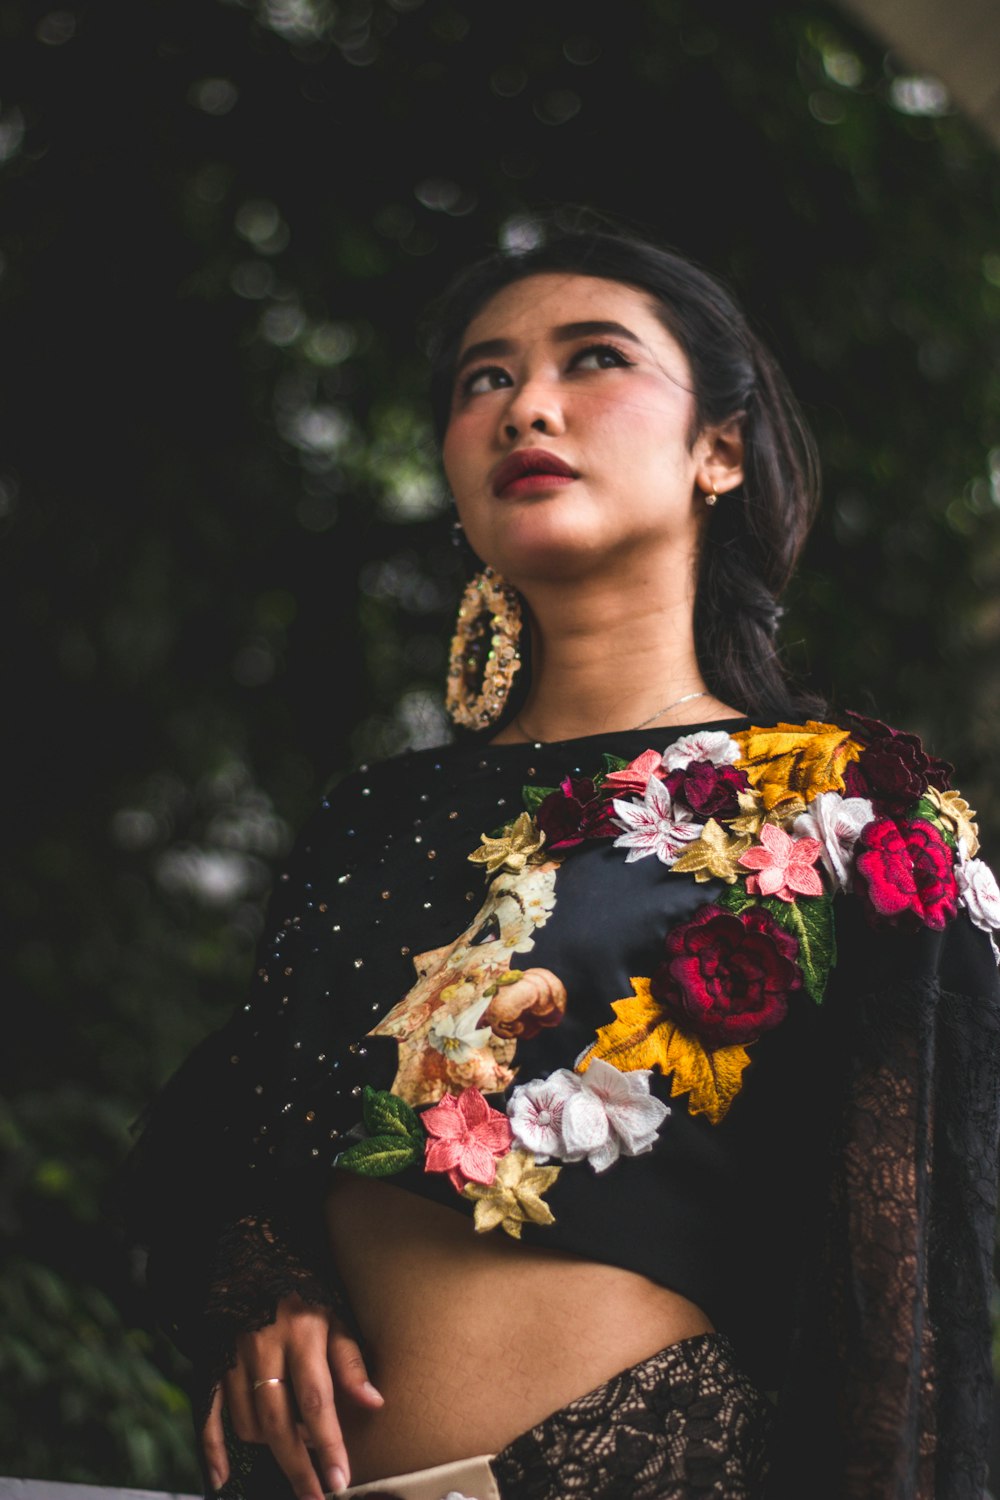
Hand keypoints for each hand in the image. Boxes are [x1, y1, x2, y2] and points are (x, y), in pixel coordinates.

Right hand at [202, 1292, 383, 1498]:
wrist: (249, 1254)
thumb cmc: (302, 1288)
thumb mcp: (334, 1312)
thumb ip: (351, 1360)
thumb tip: (374, 1402)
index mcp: (300, 1333)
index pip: (317, 1400)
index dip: (328, 1444)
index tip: (340, 1479)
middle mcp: (264, 1348)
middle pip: (280, 1422)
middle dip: (299, 1467)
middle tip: (316, 1497)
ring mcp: (232, 1358)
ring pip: (248, 1422)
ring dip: (272, 1447)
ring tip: (296, 1456)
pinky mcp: (211, 1363)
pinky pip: (208, 1413)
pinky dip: (212, 1449)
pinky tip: (223, 1477)